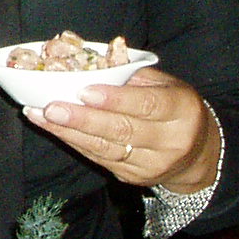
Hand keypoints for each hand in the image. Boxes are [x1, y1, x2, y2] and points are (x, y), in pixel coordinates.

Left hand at [23, 67, 219, 192]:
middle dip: (82, 119)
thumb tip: (91, 61)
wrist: (198, 153)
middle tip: (51, 106)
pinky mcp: (135, 177)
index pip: (148, 105)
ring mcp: (152, 164)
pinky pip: (100, 158)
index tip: (84, 91)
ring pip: (105, 148)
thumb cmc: (175, 108)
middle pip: (122, 130)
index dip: (116, 99)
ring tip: (41, 115)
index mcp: (183, 110)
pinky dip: (74, 142)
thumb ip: (134, 75)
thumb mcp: (167, 85)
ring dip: (68, 132)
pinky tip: (53, 129)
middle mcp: (171, 141)